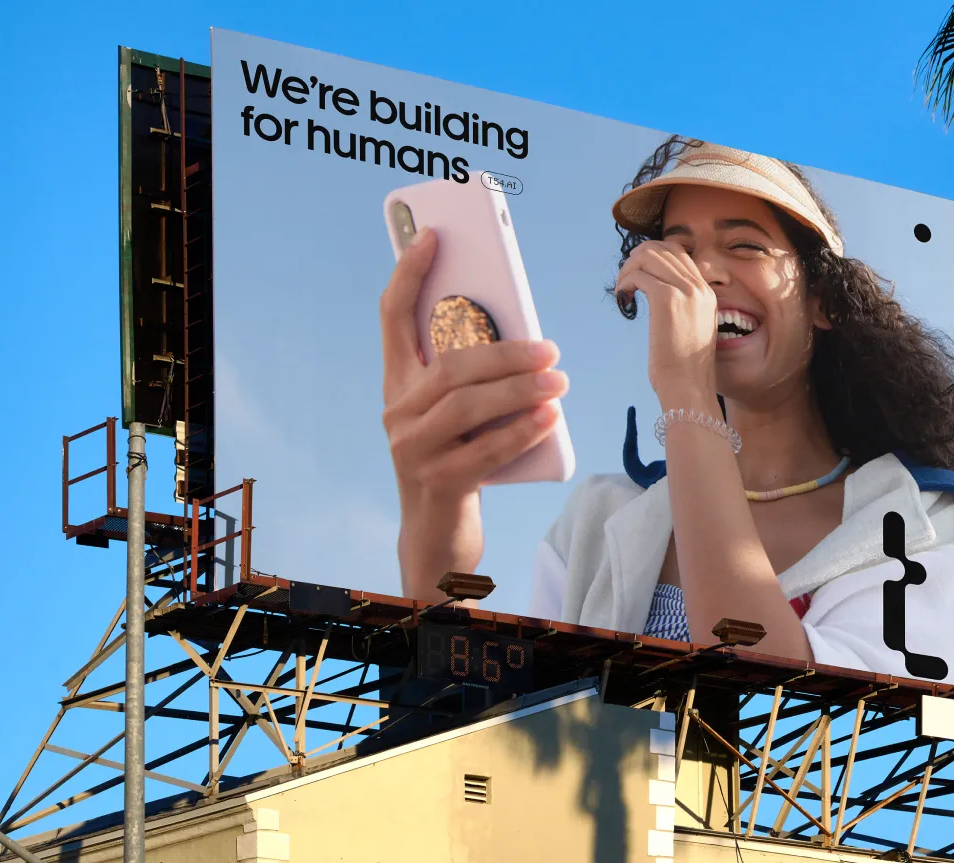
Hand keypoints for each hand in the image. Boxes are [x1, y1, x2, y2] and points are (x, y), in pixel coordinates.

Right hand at [379, 228, 568, 596]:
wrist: (439, 536)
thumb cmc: (460, 460)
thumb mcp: (459, 415)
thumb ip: (474, 378)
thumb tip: (525, 338)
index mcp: (398, 385)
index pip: (393, 317)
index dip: (409, 274)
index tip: (433, 236)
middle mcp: (398, 413)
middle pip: (450, 366)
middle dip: (505, 353)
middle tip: (550, 349)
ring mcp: (413, 450)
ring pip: (469, 405)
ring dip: (521, 389)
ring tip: (560, 381)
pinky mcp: (438, 483)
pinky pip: (486, 449)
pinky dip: (522, 431)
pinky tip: (550, 418)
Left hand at [615, 240, 717, 400]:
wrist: (689, 387)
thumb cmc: (684, 369)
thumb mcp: (691, 330)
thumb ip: (682, 307)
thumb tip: (653, 291)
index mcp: (708, 294)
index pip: (680, 253)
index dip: (654, 256)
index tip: (638, 273)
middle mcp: (700, 288)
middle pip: (664, 248)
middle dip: (638, 257)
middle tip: (625, 279)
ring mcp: (685, 291)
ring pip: (649, 256)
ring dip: (628, 268)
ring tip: (622, 290)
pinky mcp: (666, 299)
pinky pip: (639, 275)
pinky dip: (625, 283)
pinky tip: (624, 300)